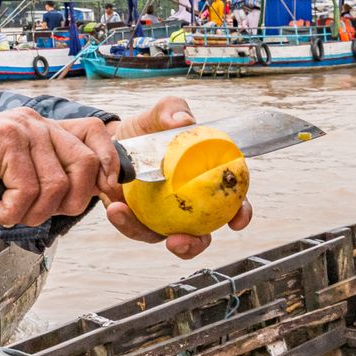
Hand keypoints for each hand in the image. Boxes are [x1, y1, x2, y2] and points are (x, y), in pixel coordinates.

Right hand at [0, 107, 108, 227]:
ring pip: (56, 185)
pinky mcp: (3, 139)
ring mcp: (20, 128)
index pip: (94, 134)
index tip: (107, 191)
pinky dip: (10, 211)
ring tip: (5, 212)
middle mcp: (35, 123)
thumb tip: (85, 199)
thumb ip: (44, 181)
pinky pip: (28, 190)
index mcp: (41, 129)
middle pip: (86, 165)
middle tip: (34, 214)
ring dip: (31, 213)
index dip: (109, 164)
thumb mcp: (10, 179)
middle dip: (69, 203)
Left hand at [100, 95, 253, 258]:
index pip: (234, 203)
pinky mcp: (139, 222)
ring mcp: (165, 219)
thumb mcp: (159, 115)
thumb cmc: (148, 130)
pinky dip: (124, 221)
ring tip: (127, 218)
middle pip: (201, 235)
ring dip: (147, 236)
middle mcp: (190, 208)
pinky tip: (115, 209)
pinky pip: (135, 228)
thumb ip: (173, 111)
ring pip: (164, 239)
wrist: (116, 140)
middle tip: (178, 240)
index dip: (240, 214)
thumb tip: (184, 121)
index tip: (236, 221)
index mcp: (206, 184)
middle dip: (193, 245)